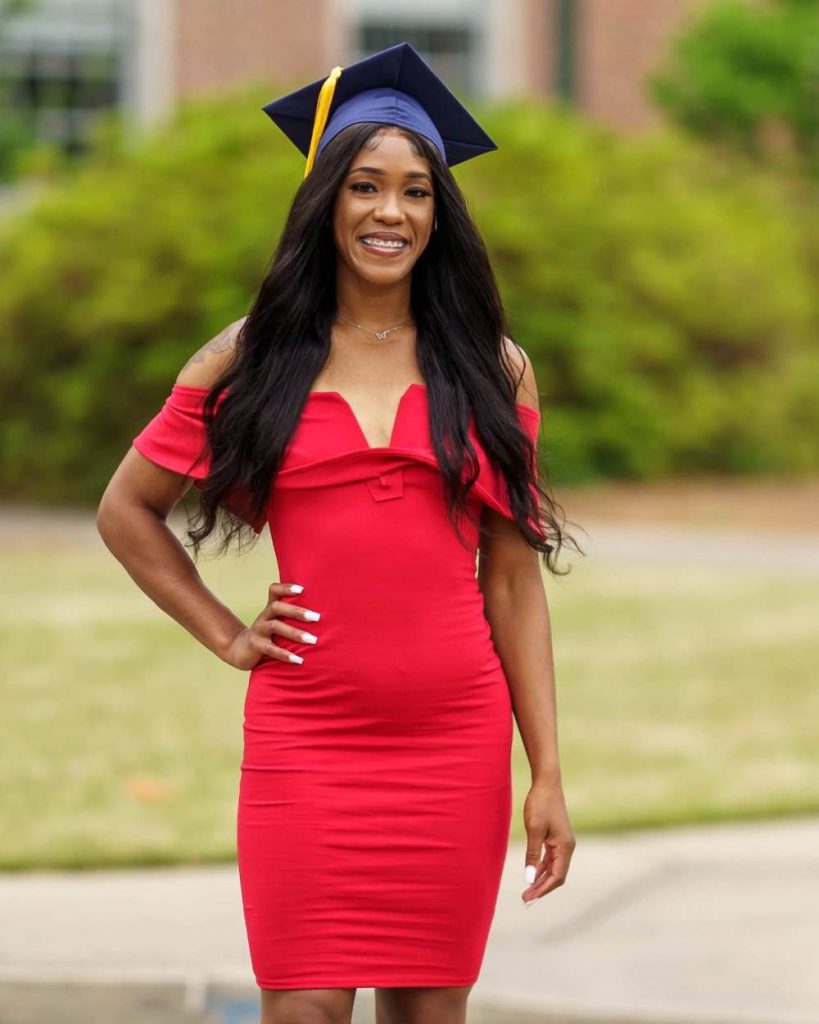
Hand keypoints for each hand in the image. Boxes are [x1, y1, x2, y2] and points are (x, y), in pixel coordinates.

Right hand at [220, 581, 320, 669]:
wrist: (241, 650)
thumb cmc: (268, 634)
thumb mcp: (277, 621)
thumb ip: (292, 616)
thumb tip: (322, 616)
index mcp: (270, 608)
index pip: (274, 590)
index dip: (286, 588)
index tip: (302, 589)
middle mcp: (264, 616)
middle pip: (277, 607)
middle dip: (297, 611)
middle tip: (316, 617)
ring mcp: (258, 630)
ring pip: (276, 626)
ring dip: (295, 633)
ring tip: (312, 640)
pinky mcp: (256, 645)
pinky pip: (271, 649)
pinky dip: (285, 654)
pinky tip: (298, 660)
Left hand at [521, 776, 574, 904]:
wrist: (546, 782)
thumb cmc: (540, 803)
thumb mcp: (534, 829)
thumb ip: (533, 855)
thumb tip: (530, 879)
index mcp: (565, 846)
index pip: (557, 877)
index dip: (543, 889)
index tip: (528, 897)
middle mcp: (567, 846)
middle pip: (557, 875)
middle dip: (542, 888)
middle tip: (525, 899)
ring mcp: (563, 842)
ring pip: (554, 868)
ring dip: (541, 879)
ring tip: (527, 891)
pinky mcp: (557, 837)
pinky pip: (551, 858)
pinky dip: (542, 867)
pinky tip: (532, 874)